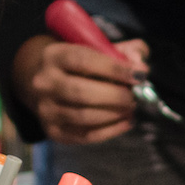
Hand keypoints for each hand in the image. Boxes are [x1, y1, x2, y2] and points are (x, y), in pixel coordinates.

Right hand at [13, 32, 146, 142]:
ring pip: (83, 116)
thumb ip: (126, 51)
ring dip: (114, 114)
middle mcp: (44, 82)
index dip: (114, 69)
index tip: (139, 75)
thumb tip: (140, 66)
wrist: (45, 82)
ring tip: (130, 108)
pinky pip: (85, 135)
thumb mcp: (99, 48)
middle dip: (115, 96)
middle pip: (81, 92)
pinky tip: (125, 121)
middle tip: (133, 96)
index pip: (83, 61)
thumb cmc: (80, 64)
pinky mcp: (53, 131)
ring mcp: (46, 109)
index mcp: (54, 55)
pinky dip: (110, 131)